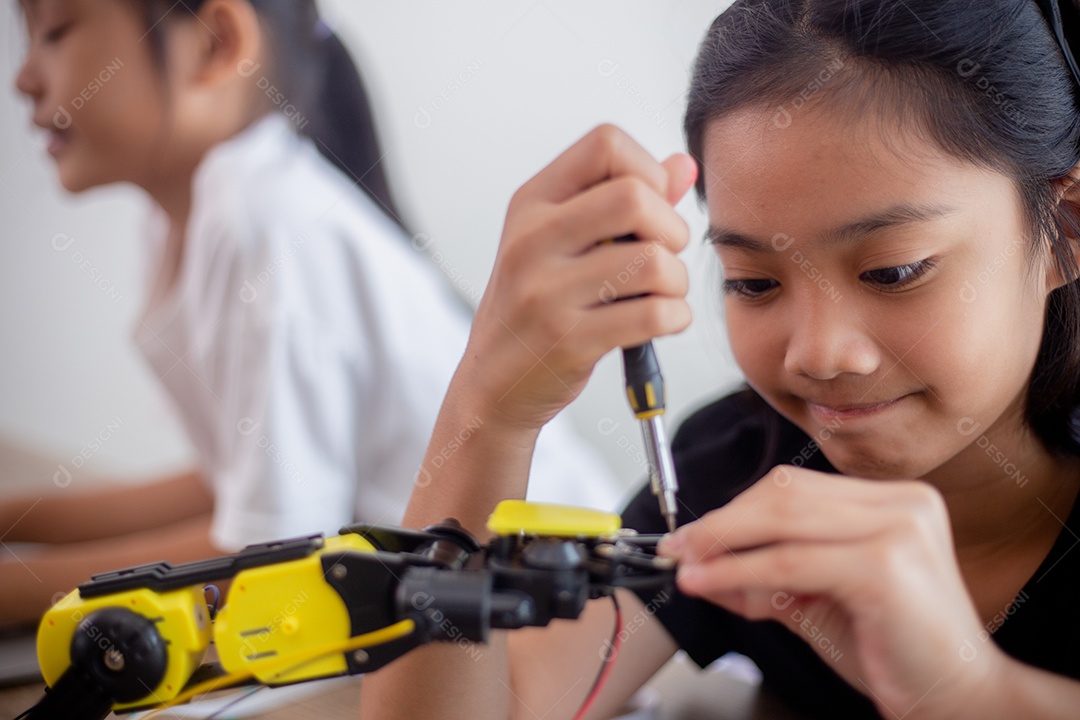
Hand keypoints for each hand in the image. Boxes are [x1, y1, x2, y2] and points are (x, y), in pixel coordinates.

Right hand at [459, 125, 696, 430]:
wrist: (492, 383)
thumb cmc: (535, 308)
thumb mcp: (563, 243)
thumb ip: (621, 200)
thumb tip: (684, 165)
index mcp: (531, 203)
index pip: (605, 144)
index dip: (647, 171)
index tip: (650, 209)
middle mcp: (531, 240)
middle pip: (634, 197)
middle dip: (672, 228)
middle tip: (664, 254)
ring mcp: (545, 292)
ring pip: (651, 261)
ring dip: (677, 280)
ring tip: (663, 294)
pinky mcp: (567, 340)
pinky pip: (652, 315)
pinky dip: (676, 317)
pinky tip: (663, 320)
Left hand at [658, 466, 1005, 719]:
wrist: (960, 699)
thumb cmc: (897, 652)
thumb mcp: (817, 603)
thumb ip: (763, 579)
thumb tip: (701, 565)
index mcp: (894, 501)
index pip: (794, 488)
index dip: (736, 509)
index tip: (694, 535)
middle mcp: (902, 504)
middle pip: (784, 495)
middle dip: (721, 523)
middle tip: (680, 548)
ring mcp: (898, 528)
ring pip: (782, 521)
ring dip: (722, 544)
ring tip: (688, 565)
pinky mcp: (886, 565)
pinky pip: (790, 562)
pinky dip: (741, 571)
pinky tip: (712, 582)